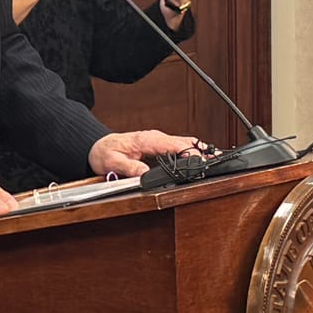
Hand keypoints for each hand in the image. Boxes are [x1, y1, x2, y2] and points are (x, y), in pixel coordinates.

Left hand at [88, 130, 202, 177]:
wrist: (97, 146)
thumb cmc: (104, 152)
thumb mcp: (113, 162)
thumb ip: (130, 168)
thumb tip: (146, 174)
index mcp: (147, 140)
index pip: (174, 145)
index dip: (190, 153)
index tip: (201, 161)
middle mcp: (155, 138)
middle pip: (184, 142)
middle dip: (200, 151)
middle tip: (214, 162)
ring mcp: (158, 141)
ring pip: (183, 143)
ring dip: (198, 151)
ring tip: (212, 161)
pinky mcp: (158, 146)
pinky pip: (178, 146)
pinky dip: (190, 151)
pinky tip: (198, 158)